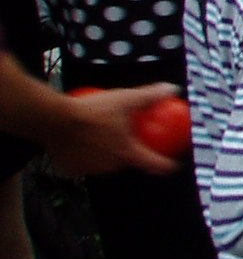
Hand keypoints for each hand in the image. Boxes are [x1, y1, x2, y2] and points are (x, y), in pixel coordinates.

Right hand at [47, 85, 180, 177]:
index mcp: (127, 153)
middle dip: (128, 149)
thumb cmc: (90, 111)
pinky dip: (84, 154)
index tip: (172, 163)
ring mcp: (90, 169)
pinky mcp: (72, 169)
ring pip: (104, 161)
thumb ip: (151, 95)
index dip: (167, 165)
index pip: (156, 166)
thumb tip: (171, 89)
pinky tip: (83, 140)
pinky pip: (83, 162)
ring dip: (106, 151)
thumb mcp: (126, 99)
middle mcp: (110, 166)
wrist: (54, 119)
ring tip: (102, 133)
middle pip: (127, 160)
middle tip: (124, 133)